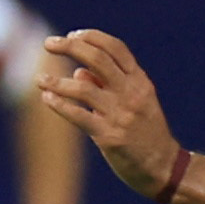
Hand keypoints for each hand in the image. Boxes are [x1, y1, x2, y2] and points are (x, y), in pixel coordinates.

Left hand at [39, 29, 184, 197]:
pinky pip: (78, 115)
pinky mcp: (109, 137)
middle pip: (97, 59)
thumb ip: (109, 86)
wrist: (165, 168)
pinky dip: (59, 104)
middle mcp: (131, 94)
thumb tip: (79, 72)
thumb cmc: (147, 134)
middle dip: (70, 46)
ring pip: (82, 87)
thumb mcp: (137, 103)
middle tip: (49, 43)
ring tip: (40, 78)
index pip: (115, 48)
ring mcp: (120, 115)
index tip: (72, 35)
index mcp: (140, 82)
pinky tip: (47, 97)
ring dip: (57, 81)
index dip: (91, 37)